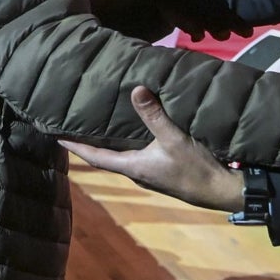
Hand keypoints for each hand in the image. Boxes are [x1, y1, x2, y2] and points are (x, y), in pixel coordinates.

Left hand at [60, 86, 243, 211]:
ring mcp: (151, 173)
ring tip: (99, 122)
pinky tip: (134, 130)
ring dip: (109, 141)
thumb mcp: (174, 138)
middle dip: (89, 142)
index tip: (55, 137)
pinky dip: (128, 142)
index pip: (95, 157)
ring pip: (122, 155)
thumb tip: (135, 89)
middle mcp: (137, 172)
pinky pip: (137, 154)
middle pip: (105, 156)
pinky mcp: (163, 171)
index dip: (75, 147)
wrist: (223, 190)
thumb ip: (154, 115)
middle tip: (73, 124)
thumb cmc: (195, 168)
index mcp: (133, 166)